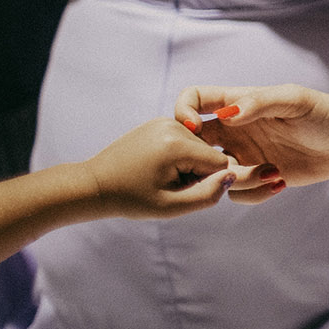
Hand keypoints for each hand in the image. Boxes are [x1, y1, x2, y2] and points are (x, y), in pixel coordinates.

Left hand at [80, 118, 243, 217]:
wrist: (94, 184)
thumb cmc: (130, 199)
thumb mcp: (171, 207)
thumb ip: (207, 195)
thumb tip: (233, 176)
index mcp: (177, 145)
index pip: (219, 163)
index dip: (205, 182)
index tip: (179, 190)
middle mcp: (174, 126)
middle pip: (209, 153)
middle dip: (196, 173)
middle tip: (167, 186)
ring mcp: (165, 121)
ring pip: (199, 147)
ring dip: (188, 165)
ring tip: (160, 177)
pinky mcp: (159, 122)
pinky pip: (185, 141)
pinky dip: (179, 156)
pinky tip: (157, 167)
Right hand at [174, 84, 328, 200]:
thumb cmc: (324, 112)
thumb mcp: (294, 101)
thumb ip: (259, 102)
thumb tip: (225, 114)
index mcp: (237, 103)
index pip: (193, 100)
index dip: (182, 112)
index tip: (193, 128)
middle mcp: (234, 130)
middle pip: (192, 145)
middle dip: (200, 160)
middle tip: (230, 165)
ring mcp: (243, 155)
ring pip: (213, 175)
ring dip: (236, 180)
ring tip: (272, 171)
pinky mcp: (257, 177)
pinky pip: (237, 193)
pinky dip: (252, 193)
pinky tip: (280, 181)